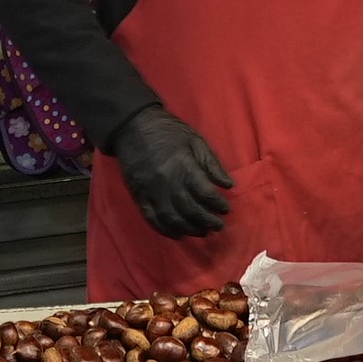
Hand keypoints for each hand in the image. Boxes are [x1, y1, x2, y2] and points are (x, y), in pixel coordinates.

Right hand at [112, 106, 233, 236]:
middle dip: (207, 221)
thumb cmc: (169, 132)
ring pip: (172, 219)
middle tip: (218, 226)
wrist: (132, 126)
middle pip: (190, 209)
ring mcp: (151, 191)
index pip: (205, 193)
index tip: (225, 210)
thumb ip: (212, 164)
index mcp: (183, 166)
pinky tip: (179, 235)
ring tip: (202, 232)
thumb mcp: (196, 141)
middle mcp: (167, 182)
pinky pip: (152, 219)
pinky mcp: (139, 196)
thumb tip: (229, 185)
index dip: (218, 205)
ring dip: (190, 229)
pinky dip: (166, 230)